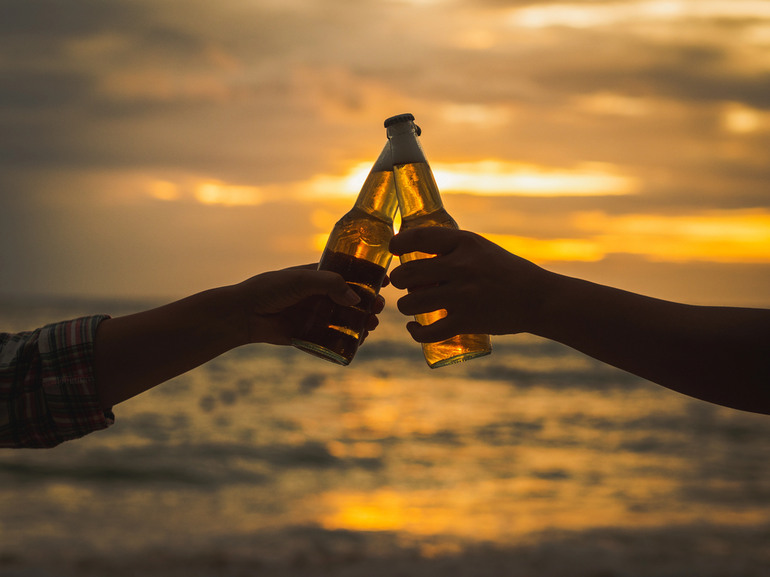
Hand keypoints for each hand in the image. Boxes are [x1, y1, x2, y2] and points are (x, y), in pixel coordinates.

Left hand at [235, 265, 386, 344]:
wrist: (245, 314)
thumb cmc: (271, 289)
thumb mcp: (302, 279)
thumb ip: (330, 284)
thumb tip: (356, 299)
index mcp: (318, 275)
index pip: (348, 273)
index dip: (367, 277)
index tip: (384, 281)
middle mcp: (319, 295)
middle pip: (351, 299)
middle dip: (368, 303)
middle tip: (378, 308)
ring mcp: (315, 315)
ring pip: (345, 319)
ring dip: (361, 322)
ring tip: (371, 325)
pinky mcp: (310, 334)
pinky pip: (332, 338)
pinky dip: (347, 339)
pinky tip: (359, 340)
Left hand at [389, 227, 550, 341]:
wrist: (538, 298)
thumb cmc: (506, 271)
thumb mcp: (481, 248)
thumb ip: (451, 249)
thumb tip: (413, 256)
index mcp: (465, 242)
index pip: (420, 237)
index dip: (399, 242)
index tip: (393, 247)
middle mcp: (462, 266)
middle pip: (409, 273)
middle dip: (399, 279)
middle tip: (402, 283)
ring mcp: (464, 296)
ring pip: (412, 303)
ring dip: (405, 306)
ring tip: (410, 305)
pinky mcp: (467, 321)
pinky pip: (429, 332)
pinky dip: (416, 332)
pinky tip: (414, 328)